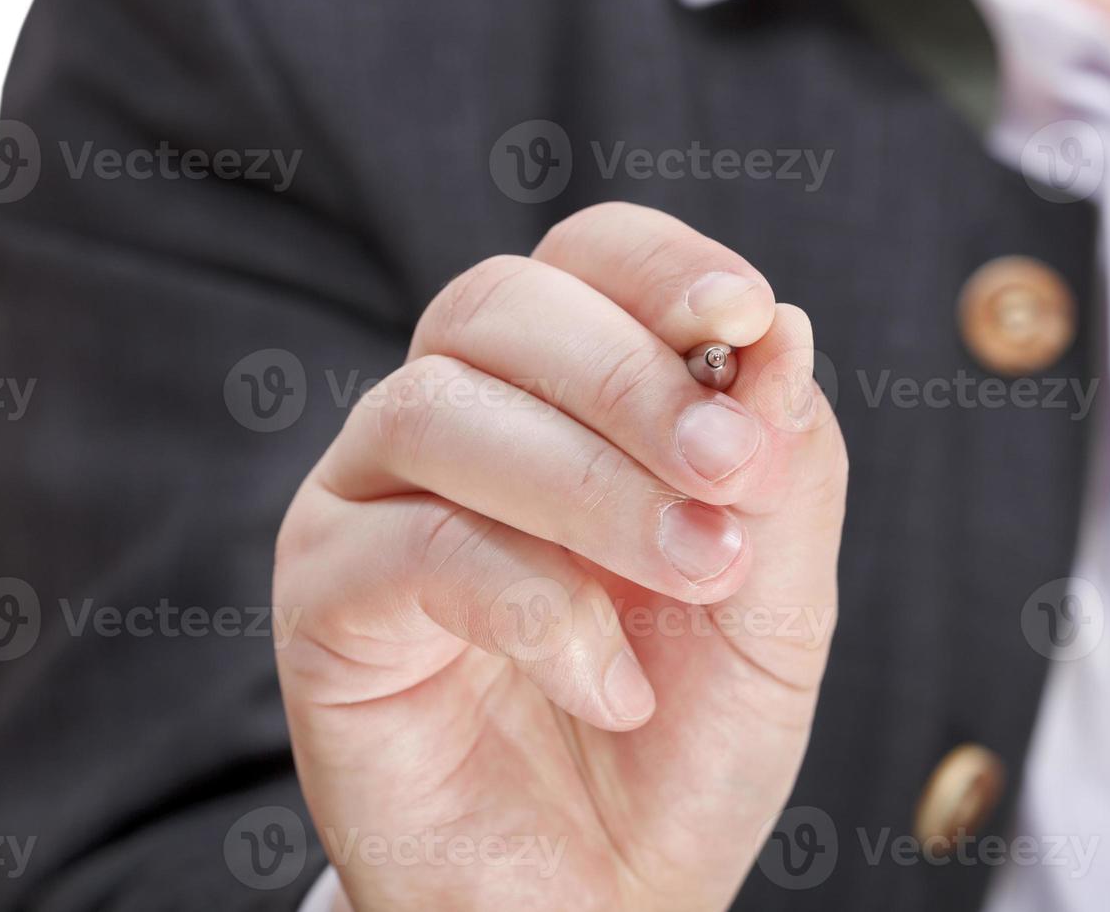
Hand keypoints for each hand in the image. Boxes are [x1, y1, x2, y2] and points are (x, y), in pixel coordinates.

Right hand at [274, 202, 847, 910]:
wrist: (601, 900)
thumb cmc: (683, 743)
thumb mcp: (774, 605)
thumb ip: (782, 472)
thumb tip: (784, 328)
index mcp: (559, 399)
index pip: (581, 263)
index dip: (656, 266)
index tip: (746, 315)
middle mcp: (449, 425)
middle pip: (495, 308)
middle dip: (630, 379)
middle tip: (731, 474)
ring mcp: (371, 505)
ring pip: (439, 408)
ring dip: (590, 486)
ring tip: (695, 575)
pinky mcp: (325, 604)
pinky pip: (412, 546)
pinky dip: (534, 605)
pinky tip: (609, 685)